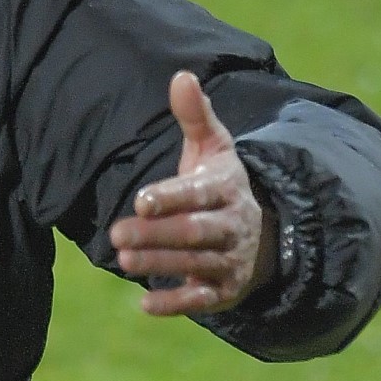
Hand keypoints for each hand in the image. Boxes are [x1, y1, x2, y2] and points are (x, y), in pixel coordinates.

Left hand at [110, 73, 275, 316]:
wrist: (263, 231)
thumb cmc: (220, 183)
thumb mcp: (213, 147)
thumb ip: (195, 115)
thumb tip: (181, 75)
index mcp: (225, 189)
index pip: (199, 194)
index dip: (171, 197)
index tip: (141, 199)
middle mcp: (231, 226)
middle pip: (195, 232)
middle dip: (157, 235)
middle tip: (116, 234)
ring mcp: (230, 261)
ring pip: (196, 265)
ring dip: (159, 265)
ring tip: (122, 260)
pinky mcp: (224, 291)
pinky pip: (202, 300)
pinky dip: (176, 304)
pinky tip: (144, 305)